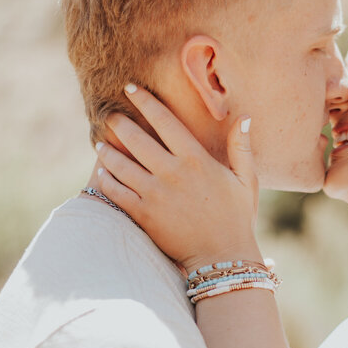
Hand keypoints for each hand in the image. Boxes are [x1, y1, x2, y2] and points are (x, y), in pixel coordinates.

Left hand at [92, 86, 260, 271]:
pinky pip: (116, 192)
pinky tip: (102, 173)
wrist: (223, 258)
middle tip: (109, 115)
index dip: (145, 102)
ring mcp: (155, 195)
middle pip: (136, 139)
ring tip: (101, 145)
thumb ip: (241, 148)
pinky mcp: (144, 215)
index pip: (164, 121)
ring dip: (107, 152)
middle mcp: (172, 173)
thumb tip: (244, 117)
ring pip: (120, 165)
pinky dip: (106, 180)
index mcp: (196, 160)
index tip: (130, 89)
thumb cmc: (238, 218)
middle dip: (119, 123)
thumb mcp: (246, 180)